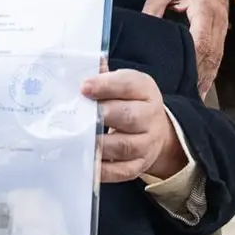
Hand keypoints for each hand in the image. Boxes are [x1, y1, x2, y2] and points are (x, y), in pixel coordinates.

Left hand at [82, 65, 186, 182]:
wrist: (156, 131)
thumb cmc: (129, 102)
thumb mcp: (123, 84)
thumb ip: (103, 76)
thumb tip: (80, 63)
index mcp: (145, 90)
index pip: (128, 85)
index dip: (105, 85)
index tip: (83, 87)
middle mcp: (149, 117)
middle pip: (129, 117)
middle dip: (103, 115)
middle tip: (80, 115)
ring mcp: (146, 144)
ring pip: (123, 146)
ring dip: (99, 145)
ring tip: (78, 140)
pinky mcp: (137, 166)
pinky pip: (119, 171)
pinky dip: (101, 170)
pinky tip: (84, 164)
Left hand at [141, 0, 228, 94]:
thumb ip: (153, 8)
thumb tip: (141, 30)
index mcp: (205, 11)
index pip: (201, 44)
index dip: (192, 65)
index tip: (180, 81)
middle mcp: (218, 22)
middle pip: (211, 57)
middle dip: (199, 79)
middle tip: (185, 98)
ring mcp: (222, 27)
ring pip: (216, 59)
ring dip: (206, 79)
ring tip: (193, 98)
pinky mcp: (221, 30)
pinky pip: (217, 55)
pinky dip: (210, 71)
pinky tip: (202, 85)